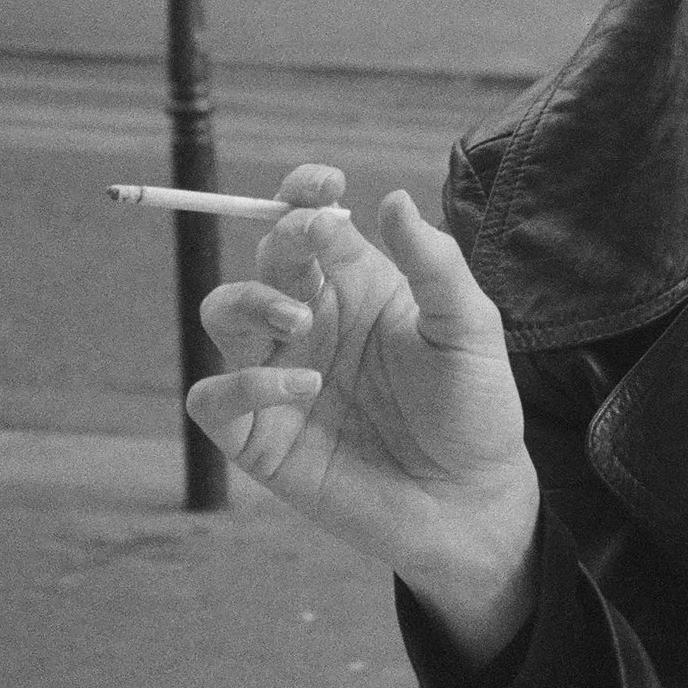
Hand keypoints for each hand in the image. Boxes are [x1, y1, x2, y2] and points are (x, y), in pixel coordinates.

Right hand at [186, 165, 539, 661]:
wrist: (471, 501)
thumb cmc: (475, 408)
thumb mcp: (469, 329)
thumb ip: (434, 264)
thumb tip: (390, 198)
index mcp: (359, 285)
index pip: (312, 221)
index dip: (303, 193)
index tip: (322, 187)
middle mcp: (314, 320)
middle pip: (267, 257)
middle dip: (282, 239)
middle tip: (313, 249)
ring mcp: (281, 374)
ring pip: (221, 312)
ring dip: (249, 300)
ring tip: (302, 318)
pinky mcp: (260, 437)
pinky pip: (212, 398)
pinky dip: (240, 384)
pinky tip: (302, 388)